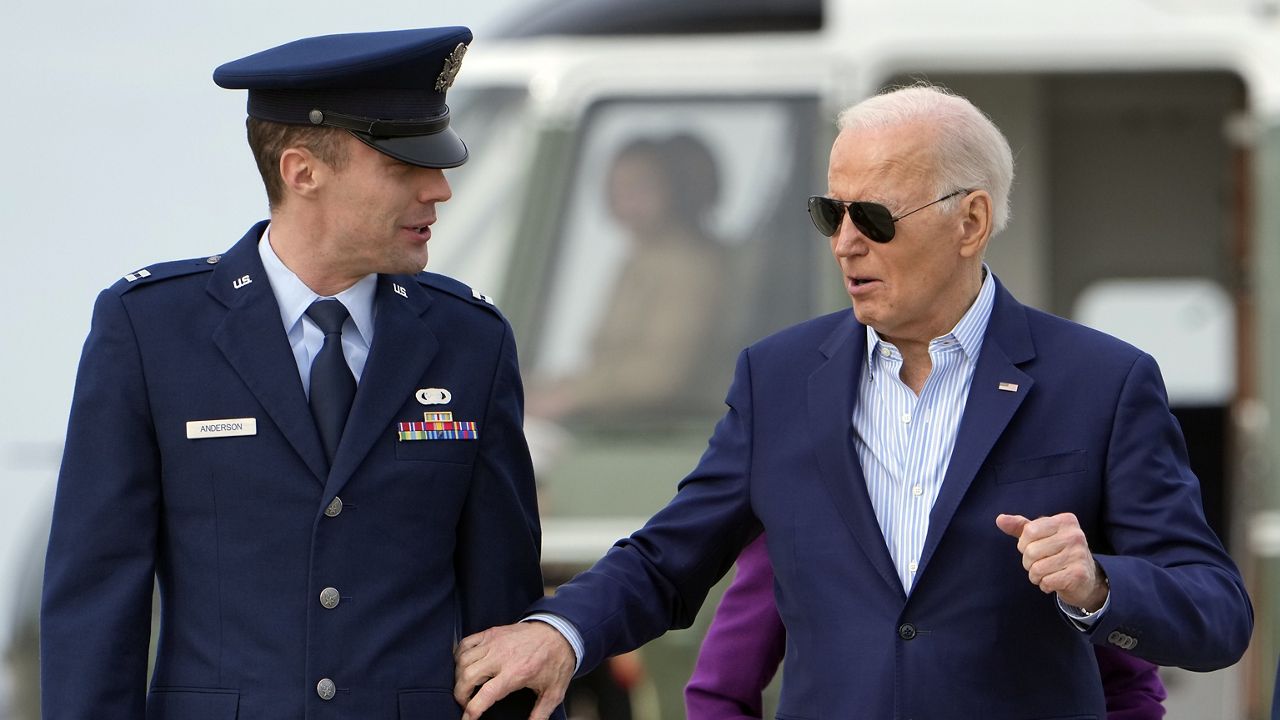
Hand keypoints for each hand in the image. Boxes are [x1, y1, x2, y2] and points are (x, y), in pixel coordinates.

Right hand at [454, 621, 574, 719]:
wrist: (559, 632)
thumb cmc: (556, 660)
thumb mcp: (553, 692)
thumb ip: (540, 714)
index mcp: (515, 673)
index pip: (485, 695)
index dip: (471, 710)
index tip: (467, 719)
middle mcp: (501, 657)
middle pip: (467, 677)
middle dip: (460, 695)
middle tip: (466, 704)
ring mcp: (494, 642)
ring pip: (462, 660)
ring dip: (458, 677)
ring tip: (465, 687)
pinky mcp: (491, 633)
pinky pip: (465, 643)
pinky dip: (458, 656)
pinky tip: (463, 665)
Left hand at [996, 513, 1107, 610]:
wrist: (1085, 578)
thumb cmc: (1057, 552)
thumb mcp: (1040, 536)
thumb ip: (1020, 527)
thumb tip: (1000, 519)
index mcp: (1065, 521)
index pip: (1029, 531)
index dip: (1024, 544)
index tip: (1033, 548)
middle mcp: (1075, 535)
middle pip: (1031, 551)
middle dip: (1028, 562)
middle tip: (1040, 564)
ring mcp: (1079, 555)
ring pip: (1037, 569)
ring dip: (1036, 576)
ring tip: (1046, 573)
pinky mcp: (1079, 575)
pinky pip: (1047, 582)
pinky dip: (1045, 585)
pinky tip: (1054, 582)